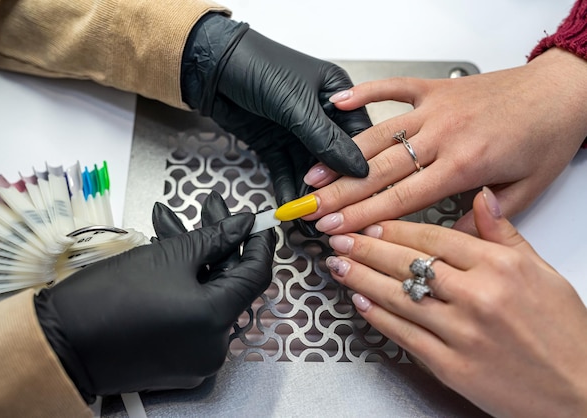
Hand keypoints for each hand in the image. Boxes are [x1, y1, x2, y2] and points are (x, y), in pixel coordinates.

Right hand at [34, 192, 274, 399]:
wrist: (60, 342)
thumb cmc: (109, 296)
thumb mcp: (168, 256)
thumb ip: (214, 238)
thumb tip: (243, 225)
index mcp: (216, 321)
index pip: (256, 275)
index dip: (258, 242)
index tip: (257, 220)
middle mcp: (213, 345)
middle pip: (229, 283)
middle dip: (217, 240)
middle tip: (209, 206)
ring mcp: (194, 356)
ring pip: (206, 295)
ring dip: (194, 258)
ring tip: (170, 221)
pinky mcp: (175, 358)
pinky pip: (191, 314)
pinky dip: (184, 285)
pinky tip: (167, 253)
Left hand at [181, 14, 370, 235]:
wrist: (211, 66)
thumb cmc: (257, 67)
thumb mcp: (297, 104)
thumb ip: (325, 139)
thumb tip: (358, 168)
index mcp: (336, 93)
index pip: (359, 133)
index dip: (360, 162)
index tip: (361, 189)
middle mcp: (320, 113)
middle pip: (334, 155)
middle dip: (334, 183)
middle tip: (335, 210)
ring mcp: (296, 130)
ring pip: (309, 168)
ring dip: (309, 191)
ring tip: (312, 215)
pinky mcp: (273, 143)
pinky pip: (285, 170)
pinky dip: (287, 188)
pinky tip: (291, 205)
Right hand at [304, 48, 586, 234]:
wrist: (564, 91)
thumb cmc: (548, 137)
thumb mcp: (527, 191)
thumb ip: (484, 221)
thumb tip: (449, 242)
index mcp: (465, 164)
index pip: (400, 199)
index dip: (360, 217)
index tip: (333, 229)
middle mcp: (443, 135)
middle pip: (377, 171)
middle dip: (338, 195)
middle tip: (309, 210)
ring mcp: (436, 109)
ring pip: (376, 137)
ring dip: (341, 157)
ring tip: (313, 176)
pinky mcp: (435, 88)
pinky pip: (393, 89)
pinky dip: (365, 94)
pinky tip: (338, 105)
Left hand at [324, 187, 586, 416]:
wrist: (578, 390)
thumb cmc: (563, 332)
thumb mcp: (540, 271)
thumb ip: (504, 233)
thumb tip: (482, 197)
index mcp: (500, 266)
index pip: (433, 237)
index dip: (394, 228)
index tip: (370, 222)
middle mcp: (478, 296)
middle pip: (407, 262)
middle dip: (365, 247)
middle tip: (340, 237)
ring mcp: (461, 332)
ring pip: (398, 296)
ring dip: (360, 278)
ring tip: (338, 264)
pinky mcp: (451, 366)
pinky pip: (404, 334)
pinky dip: (377, 316)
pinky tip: (359, 300)